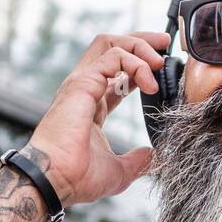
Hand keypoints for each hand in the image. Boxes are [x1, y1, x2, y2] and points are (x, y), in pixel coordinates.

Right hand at [26, 31, 170, 205]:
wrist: (56, 180)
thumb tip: (153, 157)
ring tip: (159, 65)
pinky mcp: (82, 83)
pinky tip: (149, 82)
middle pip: (111, 46)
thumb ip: (136, 161)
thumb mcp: (119, 171)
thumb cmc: (77, 178)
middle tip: (165, 45)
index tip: (162, 67)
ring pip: (111, 43)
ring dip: (140, 47)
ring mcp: (82, 83)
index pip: (117, 72)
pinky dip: (136, 62)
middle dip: (141, 40)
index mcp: (92, 104)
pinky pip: (114, 56)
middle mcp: (85, 88)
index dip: (141, 65)